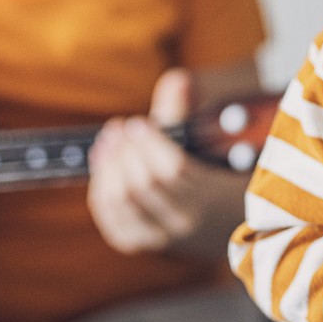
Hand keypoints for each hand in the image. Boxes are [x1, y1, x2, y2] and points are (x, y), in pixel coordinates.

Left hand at [86, 68, 248, 257]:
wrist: (221, 224)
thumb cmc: (216, 175)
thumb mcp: (208, 144)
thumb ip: (186, 112)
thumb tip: (176, 79)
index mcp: (210, 197)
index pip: (173, 170)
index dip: (150, 143)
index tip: (139, 124)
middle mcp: (184, 221)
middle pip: (142, 186)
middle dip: (125, 152)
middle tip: (120, 129)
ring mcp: (159, 237)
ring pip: (122, 202)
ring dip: (108, 168)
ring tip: (109, 143)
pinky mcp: (137, 242)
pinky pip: (109, 216)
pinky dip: (101, 189)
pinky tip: (104, 166)